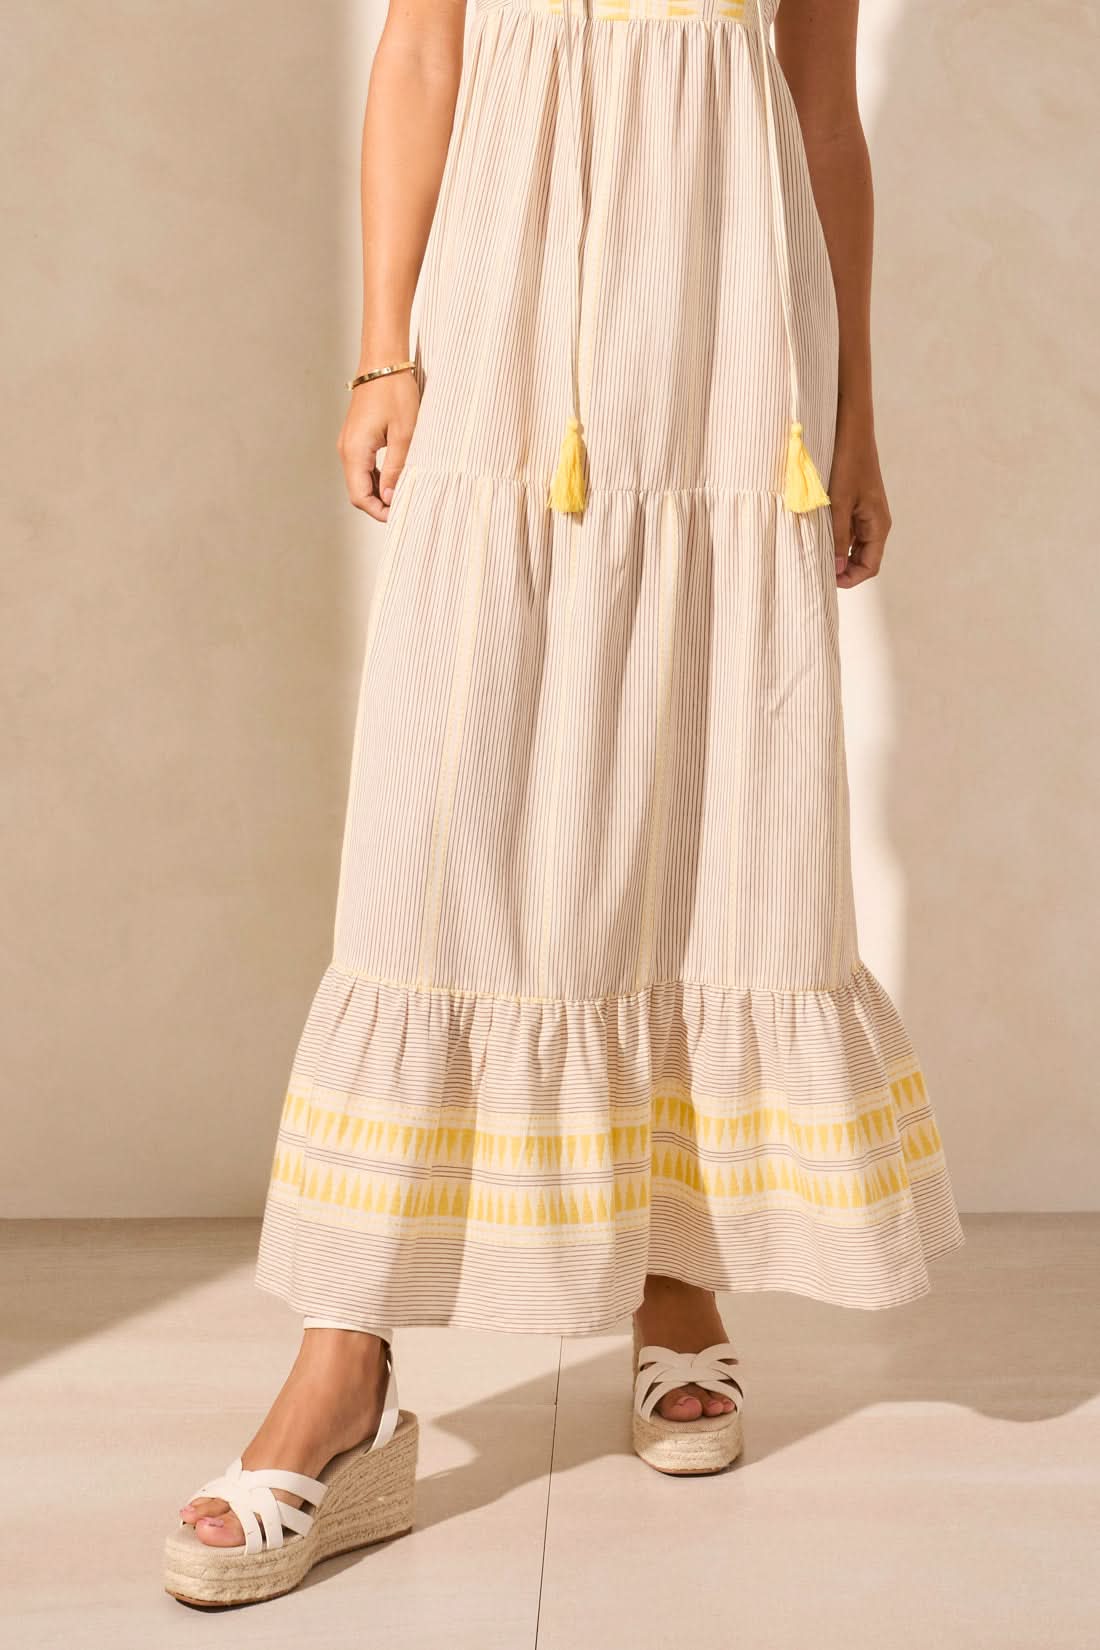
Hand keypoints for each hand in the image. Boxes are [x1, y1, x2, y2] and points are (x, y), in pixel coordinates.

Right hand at [337, 369, 419, 522]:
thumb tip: (389, 498)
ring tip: (404, 494)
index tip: (401, 514)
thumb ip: (396, 468)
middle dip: (380, 505)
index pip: (360, 497)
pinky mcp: (356, 438)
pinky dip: (377, 479)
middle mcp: (347, 450)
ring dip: (379, 492)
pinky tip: (395, 479)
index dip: (379, 512)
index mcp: (355, 451)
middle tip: (406, 507)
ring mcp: (349, 444)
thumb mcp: (404, 434)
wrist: (384, 362)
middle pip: (358, 492)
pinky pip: (363, 467)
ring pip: (360, 481)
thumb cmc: (395, 391)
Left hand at [828, 405, 891, 587]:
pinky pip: (843, 528)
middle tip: (813, 568)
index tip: (825, 580)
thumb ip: (837, 536)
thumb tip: (835, 569)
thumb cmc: (848, 460)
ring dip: (833, 551)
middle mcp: (874, 522)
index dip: (849, 578)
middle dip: (839, 568)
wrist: (850, 427)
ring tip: (810, 550)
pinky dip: (830, 535)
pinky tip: (812, 531)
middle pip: (860, 559)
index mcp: (878, 524)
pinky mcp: (852, 503)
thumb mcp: (839, 502)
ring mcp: (863, 513)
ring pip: (849, 545)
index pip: (869, 567)